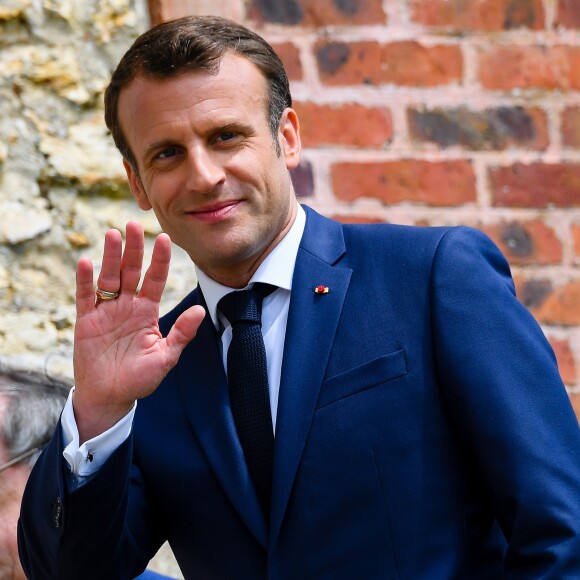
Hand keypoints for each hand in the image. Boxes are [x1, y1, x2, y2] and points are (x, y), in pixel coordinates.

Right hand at [73, 221, 204, 441]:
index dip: (159, 259)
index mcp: (147, 312)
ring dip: (110, 257)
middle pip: (130, 271)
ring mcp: (106, 311)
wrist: (110, 397)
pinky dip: (85, 280)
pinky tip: (86, 262)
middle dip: (133, 249)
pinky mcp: (86, 321)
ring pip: (108, 278)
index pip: (154, 279)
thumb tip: (201, 311)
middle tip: (133, 224)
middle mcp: (127, 306)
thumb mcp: (165, 357)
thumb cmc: (139, 379)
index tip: (164, 238)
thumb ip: (181, 333)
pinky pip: (85, 296)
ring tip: (112, 234)